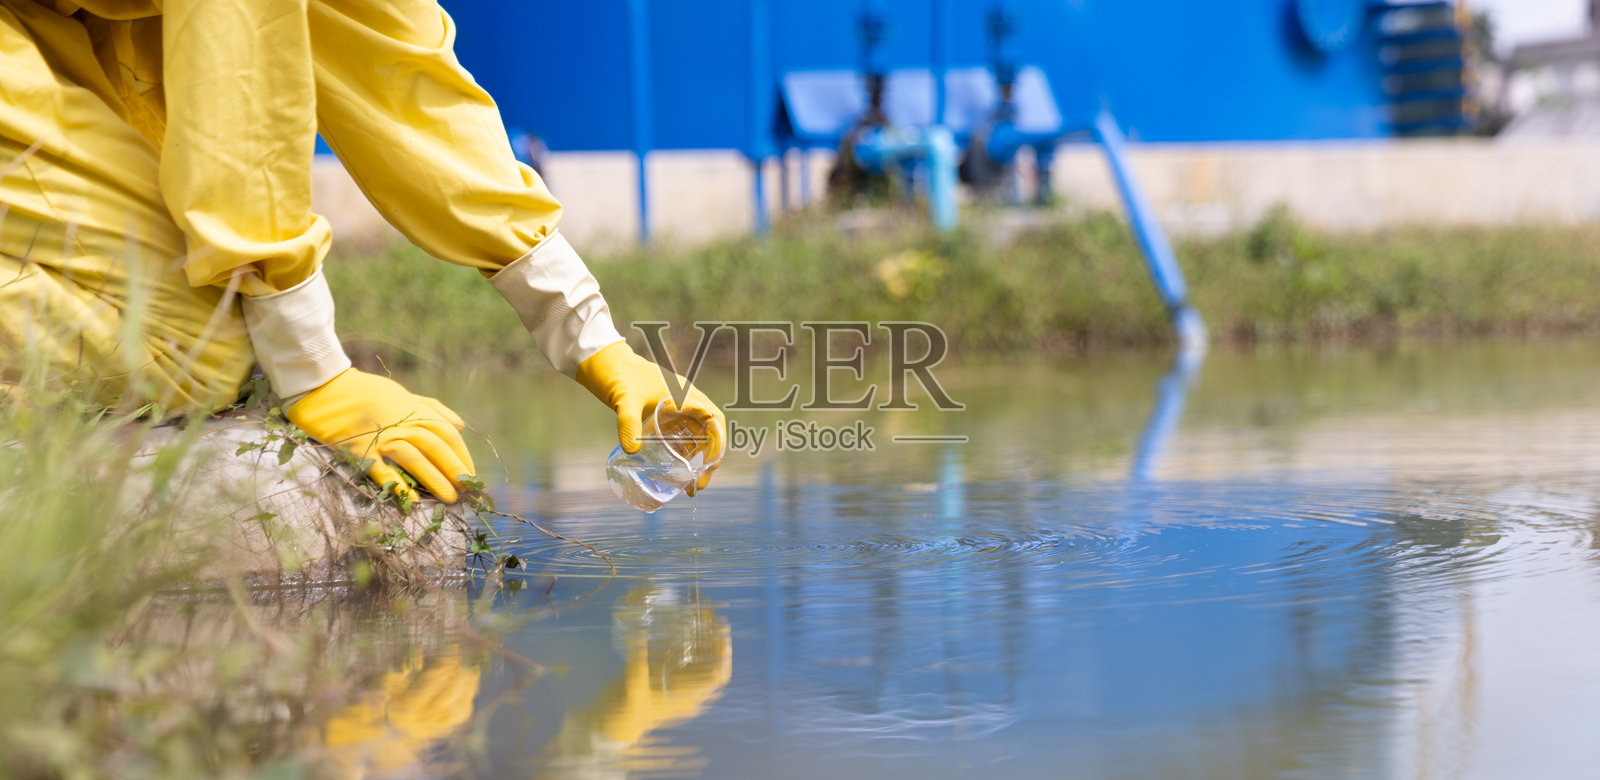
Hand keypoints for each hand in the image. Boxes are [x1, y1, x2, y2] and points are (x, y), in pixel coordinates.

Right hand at [286, 368, 475, 503]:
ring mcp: (380, 435)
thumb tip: (459, 425)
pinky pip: (381, 469)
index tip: (470, 474)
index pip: (447, 433)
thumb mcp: (403, 394)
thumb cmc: (367, 393)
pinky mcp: (359, 449)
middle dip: (454, 470)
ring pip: (415, 457)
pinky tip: (412, 499)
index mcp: (414, 409)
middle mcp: (401, 421)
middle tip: (465, 490)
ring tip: (448, 497)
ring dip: (434, 479)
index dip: (461, 454)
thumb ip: (432, 408)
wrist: (326, 388)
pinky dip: (397, 484)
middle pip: (436, 447)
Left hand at [574, 342, 725, 494]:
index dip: (718, 445)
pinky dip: (678, 454)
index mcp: (687, 395)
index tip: (710, 467)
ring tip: (687, 485)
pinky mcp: (658, 416)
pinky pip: (676, 437)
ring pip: (693, 438)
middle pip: (706, 434)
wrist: (601, 361)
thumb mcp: (626, 400)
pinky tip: (671, 470)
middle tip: (697, 485)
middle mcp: (684, 402)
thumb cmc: (619, 374)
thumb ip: (629, 423)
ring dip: (693, 460)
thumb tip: (631, 452)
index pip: (714, 421)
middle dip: (706, 460)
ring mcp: (672, 410)